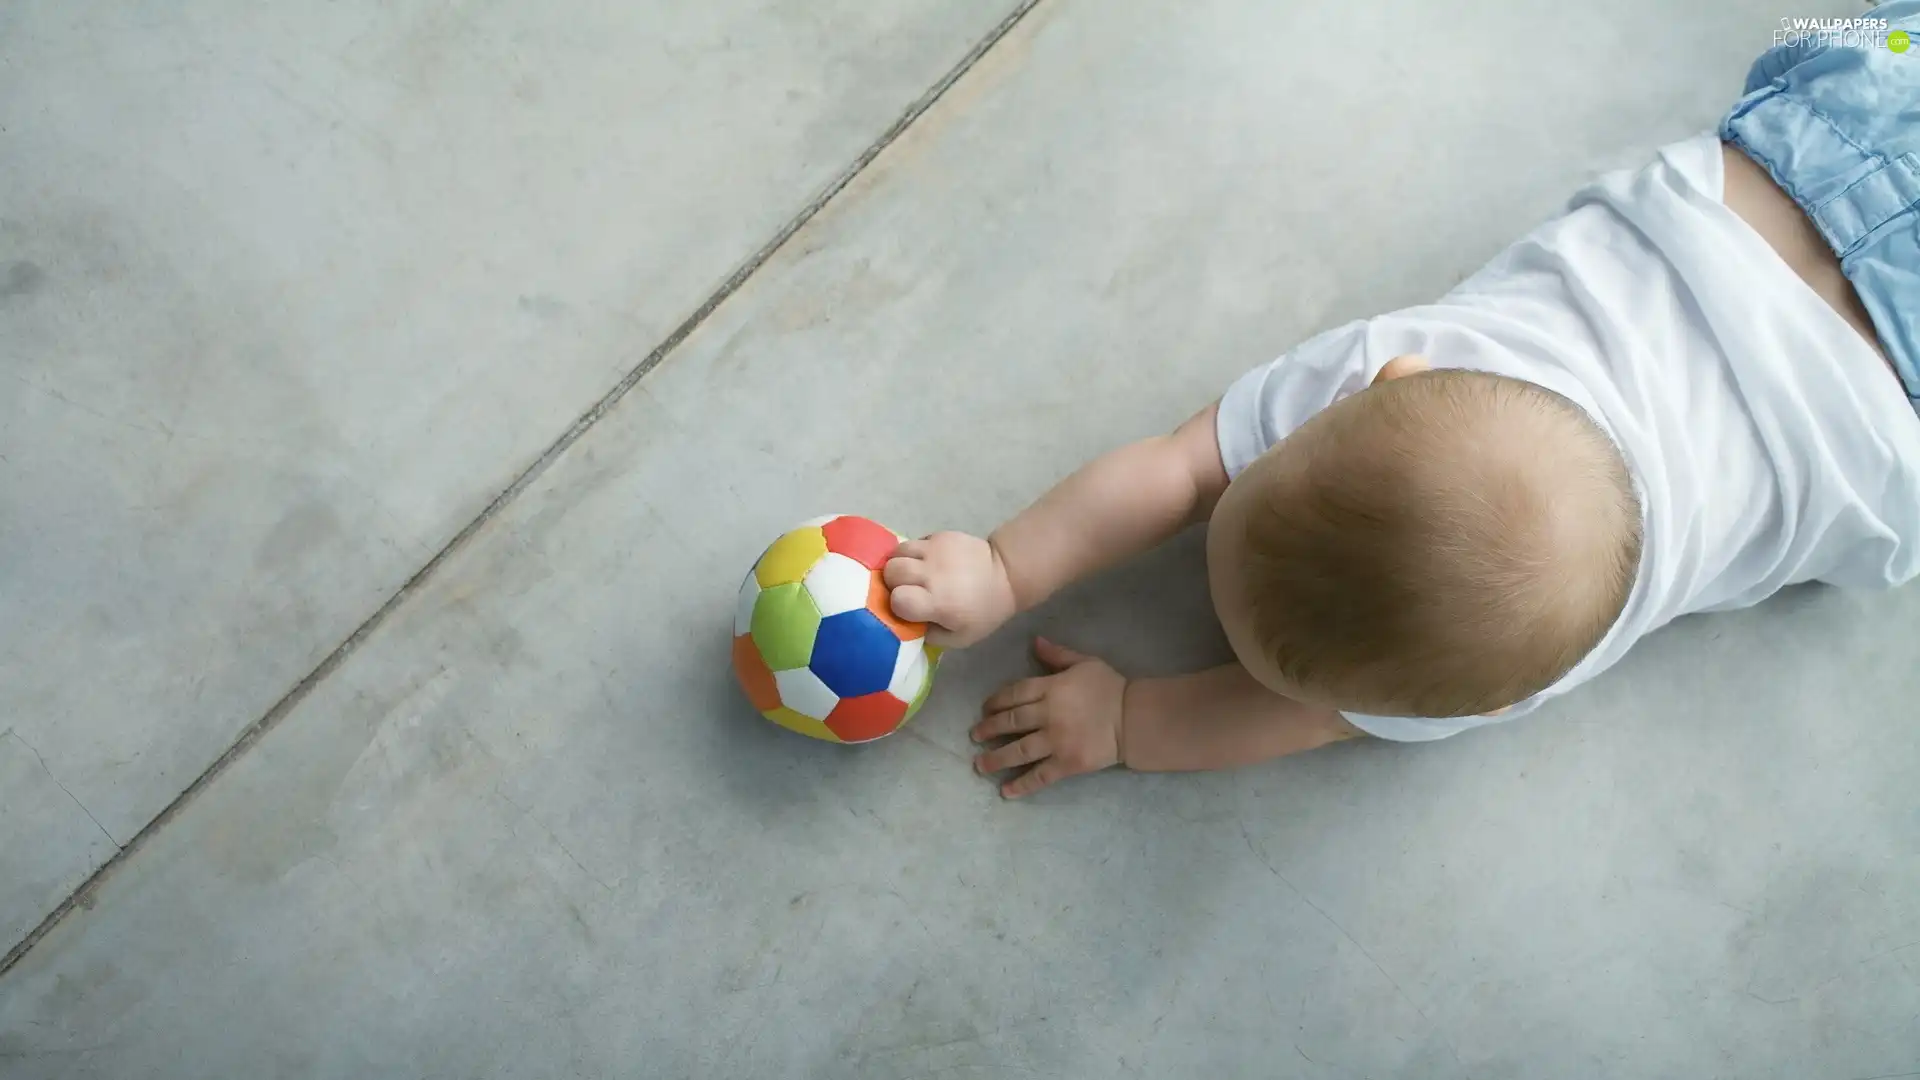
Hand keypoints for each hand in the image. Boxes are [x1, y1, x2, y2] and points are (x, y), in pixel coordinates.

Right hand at [883, 531, 1017, 647]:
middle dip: (893, 582)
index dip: (898, 604)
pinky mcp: (940, 535)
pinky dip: (913, 553)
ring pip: (897, 551)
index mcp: (938, 602)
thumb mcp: (960, 638)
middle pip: (892, 571)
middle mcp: (932, 573)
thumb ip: (930, 636)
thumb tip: (905, 626)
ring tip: (911, 573)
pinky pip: (913, 542)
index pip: (898, 599)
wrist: (1005, 574)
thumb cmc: (982, 612)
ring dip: (899, 563)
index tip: (908, 608)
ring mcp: (936, 550)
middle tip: (906, 588)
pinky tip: (926, 562)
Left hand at [971, 638, 1125, 797]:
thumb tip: (1034, 641)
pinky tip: (1005, 791)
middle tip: (975, 736)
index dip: (995, 702)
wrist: (1134, 718)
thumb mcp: (1085, 662)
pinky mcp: (1067, 764)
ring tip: (979, 765)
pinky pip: (1039, 776)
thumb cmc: (1110, 687)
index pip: (1014, 694)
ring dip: (995, 759)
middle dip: (989, 729)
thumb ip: (1057, 655)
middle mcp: (1048, 715)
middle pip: (1011, 722)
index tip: (984, 709)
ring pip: (1018, 751)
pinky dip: (1021, 784)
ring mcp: (1056, 741)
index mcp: (1051, 688)